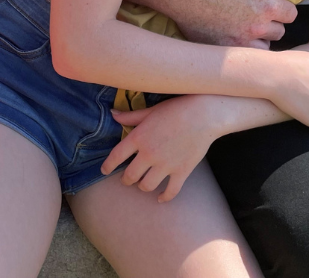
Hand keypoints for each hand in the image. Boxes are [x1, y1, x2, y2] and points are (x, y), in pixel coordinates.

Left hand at [101, 96, 219, 200]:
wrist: (204, 115)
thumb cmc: (175, 109)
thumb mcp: (150, 111)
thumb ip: (130, 116)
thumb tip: (112, 113)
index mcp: (138, 137)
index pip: (116, 156)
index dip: (107, 166)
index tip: (104, 170)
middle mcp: (149, 154)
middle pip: (130, 175)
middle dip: (125, 180)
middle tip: (126, 179)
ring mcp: (165, 165)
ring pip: (146, 186)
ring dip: (141, 187)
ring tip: (141, 185)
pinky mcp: (181, 172)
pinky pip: (170, 191)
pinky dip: (164, 198)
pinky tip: (160, 198)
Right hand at [139, 0, 305, 47]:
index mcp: (267, 6)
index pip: (291, 14)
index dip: (281, 8)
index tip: (270, 3)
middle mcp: (256, 27)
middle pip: (279, 32)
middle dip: (271, 23)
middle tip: (256, 13)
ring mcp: (239, 41)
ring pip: (263, 47)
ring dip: (258, 38)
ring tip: (244, 26)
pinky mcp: (223, 50)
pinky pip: (243, 56)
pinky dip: (241, 48)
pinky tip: (231, 35)